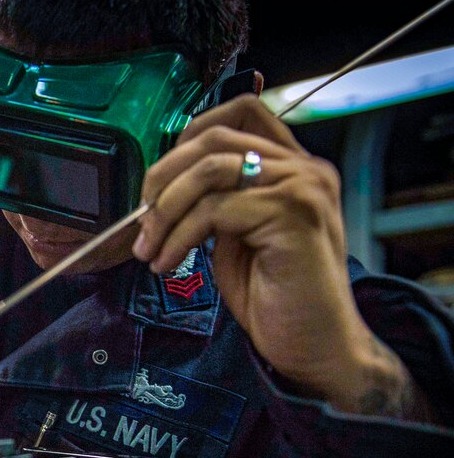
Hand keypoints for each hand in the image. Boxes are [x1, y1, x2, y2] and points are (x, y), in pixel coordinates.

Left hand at [132, 94, 428, 418]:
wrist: (314, 346)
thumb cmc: (276, 297)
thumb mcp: (236, 237)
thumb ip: (216, 201)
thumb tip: (165, 186)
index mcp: (293, 167)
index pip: (241, 112)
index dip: (189, 134)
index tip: (159, 180)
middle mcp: (305, 168)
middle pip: (214, 137)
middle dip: (163, 176)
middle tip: (142, 219)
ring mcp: (303, 187)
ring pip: (208, 170)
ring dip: (165, 210)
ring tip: (150, 247)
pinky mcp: (293, 214)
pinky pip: (214, 209)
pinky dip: (179, 235)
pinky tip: (169, 261)